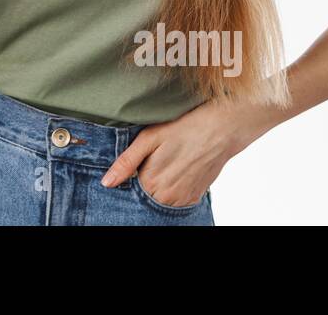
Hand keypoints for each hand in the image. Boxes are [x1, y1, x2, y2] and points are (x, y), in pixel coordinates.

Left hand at [100, 100, 239, 206]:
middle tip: (155, 159)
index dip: (130, 176)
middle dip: (144, 181)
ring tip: (168, 162)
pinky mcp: (195, 198)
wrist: (221, 129)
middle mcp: (166, 197)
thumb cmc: (183, 128)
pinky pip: (176, 200)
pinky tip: (178, 169)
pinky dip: (173, 188)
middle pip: (145, 196)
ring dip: (159, 186)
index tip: (138, 162)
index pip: (129, 189)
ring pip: (160, 199)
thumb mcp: (149, 138)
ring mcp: (183, 200)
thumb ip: (126, 162)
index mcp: (150, 183)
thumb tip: (106, 183)